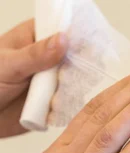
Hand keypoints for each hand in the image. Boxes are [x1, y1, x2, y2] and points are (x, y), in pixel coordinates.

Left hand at [0, 19, 67, 137]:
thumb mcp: (9, 65)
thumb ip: (35, 54)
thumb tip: (63, 39)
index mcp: (34, 39)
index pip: (62, 30)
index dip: (77, 39)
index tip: (86, 50)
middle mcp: (46, 60)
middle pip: (73, 60)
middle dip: (74, 71)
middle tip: (64, 80)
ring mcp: (50, 83)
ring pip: (72, 85)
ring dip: (69, 93)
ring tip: (53, 100)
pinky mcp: (52, 104)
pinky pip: (67, 106)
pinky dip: (65, 109)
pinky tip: (54, 110)